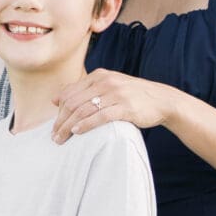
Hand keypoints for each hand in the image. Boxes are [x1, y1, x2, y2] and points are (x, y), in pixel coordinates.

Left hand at [51, 69, 172, 143]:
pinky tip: (77, 132)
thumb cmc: (131, 96)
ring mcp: (116, 93)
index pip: (70, 93)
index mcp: (98, 76)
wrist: (161, 99)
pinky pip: (100, 116)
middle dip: (61, 121)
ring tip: (61, 139)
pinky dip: (86, 125)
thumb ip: (83, 90)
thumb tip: (55, 99)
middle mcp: (105, 82)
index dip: (59, 112)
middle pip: (74, 103)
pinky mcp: (125, 107)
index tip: (54, 127)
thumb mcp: (107, 87)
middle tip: (54, 137)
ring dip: (69, 126)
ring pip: (84, 110)